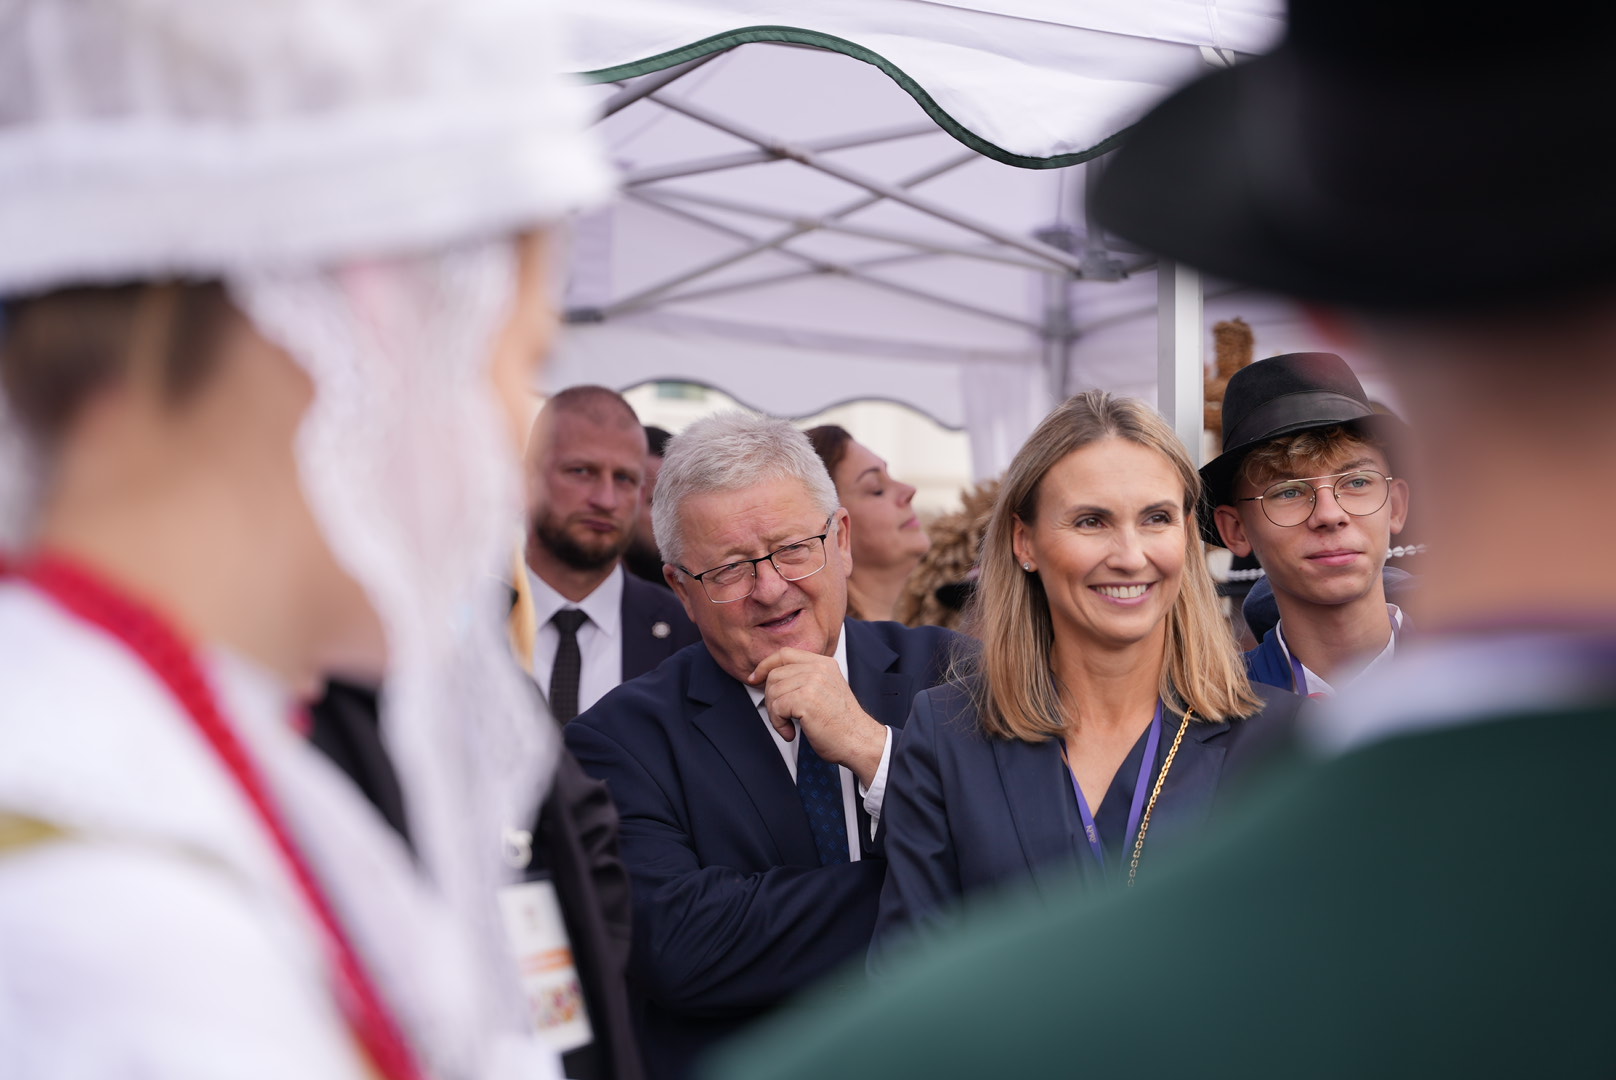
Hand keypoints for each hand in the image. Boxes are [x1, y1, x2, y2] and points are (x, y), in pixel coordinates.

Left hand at [748, 647, 886, 787]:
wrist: (860, 742)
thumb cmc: (842, 724)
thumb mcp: (826, 691)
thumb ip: (805, 679)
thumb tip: (771, 680)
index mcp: (824, 663)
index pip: (785, 654)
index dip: (765, 665)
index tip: (754, 678)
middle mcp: (819, 668)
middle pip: (774, 675)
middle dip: (771, 699)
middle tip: (782, 717)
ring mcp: (813, 682)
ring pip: (773, 692)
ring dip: (775, 715)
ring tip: (789, 726)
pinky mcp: (806, 699)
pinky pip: (776, 707)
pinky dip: (779, 724)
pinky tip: (792, 733)